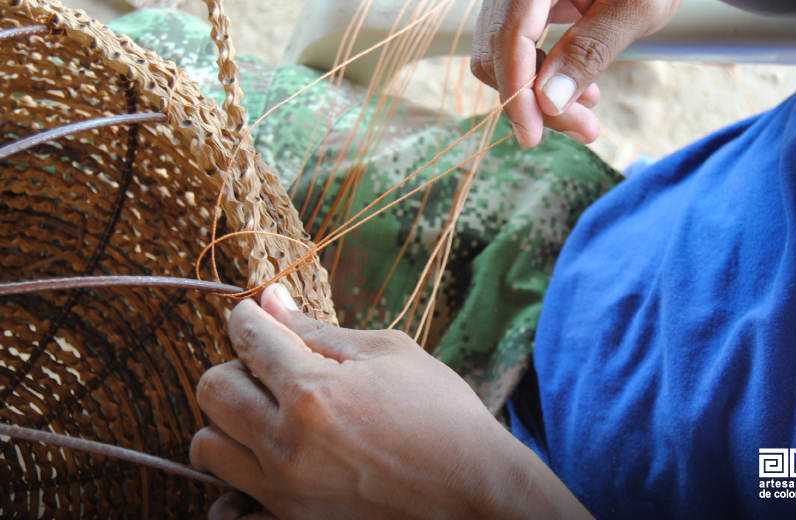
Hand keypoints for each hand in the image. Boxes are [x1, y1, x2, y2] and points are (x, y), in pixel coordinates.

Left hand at [190, 284, 591, 518]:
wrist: (473, 492)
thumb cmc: (440, 413)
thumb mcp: (388, 353)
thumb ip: (318, 330)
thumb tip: (270, 301)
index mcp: (312, 392)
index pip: (248, 337)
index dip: (248, 317)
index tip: (258, 317)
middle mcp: (285, 445)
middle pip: (213, 389)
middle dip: (236, 365)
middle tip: (272, 367)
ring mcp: (284, 491)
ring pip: (207, 445)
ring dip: (228, 419)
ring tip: (269, 413)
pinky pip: (227, 506)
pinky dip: (234, 480)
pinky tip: (268, 461)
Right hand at [471, 0, 681, 146]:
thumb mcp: (633, 7)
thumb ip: (589, 50)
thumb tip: (549, 101)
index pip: (508, 37)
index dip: (517, 92)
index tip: (532, 136)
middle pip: (497, 49)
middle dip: (532, 98)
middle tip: (581, 128)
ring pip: (501, 52)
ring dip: (536, 90)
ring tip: (585, 109)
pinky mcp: (526, 2)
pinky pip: (516, 43)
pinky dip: (541, 72)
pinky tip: (576, 86)